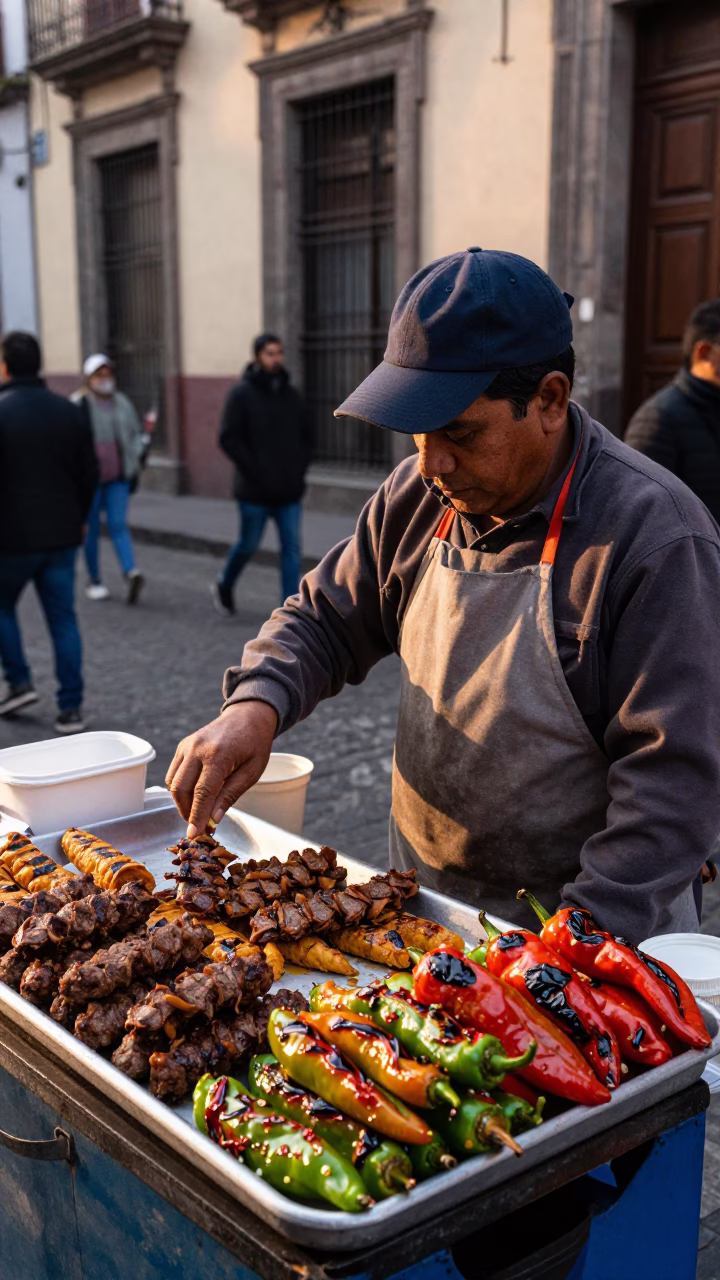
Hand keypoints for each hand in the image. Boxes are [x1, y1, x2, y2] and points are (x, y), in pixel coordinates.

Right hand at [165, 701, 277, 836]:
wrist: (247, 716)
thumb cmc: (255, 744)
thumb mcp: (252, 772)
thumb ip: (230, 795)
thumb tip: (213, 820)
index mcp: (218, 755)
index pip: (202, 792)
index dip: (197, 816)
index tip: (194, 834)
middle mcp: (197, 748)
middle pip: (181, 789)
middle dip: (187, 812)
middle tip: (200, 825)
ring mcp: (187, 745)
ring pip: (173, 783)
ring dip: (182, 802)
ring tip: (198, 812)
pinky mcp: (182, 746)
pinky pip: (173, 773)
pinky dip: (179, 789)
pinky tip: (194, 796)